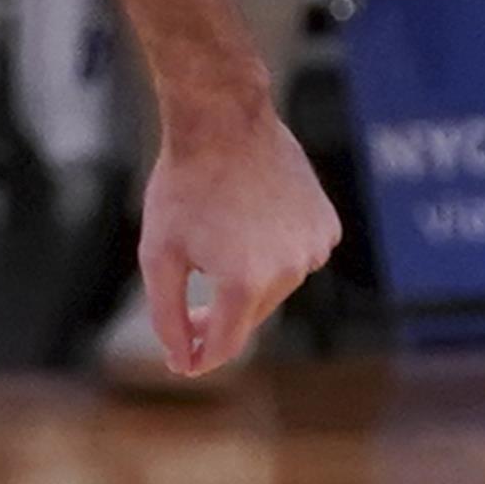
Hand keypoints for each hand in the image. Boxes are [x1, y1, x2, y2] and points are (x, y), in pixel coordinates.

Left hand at [138, 110, 340, 376]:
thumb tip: (183, 362)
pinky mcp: (326, 228)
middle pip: (248, 317)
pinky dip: (275, 251)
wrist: (224, 121)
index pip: (225, 344)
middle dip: (218, 316)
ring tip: (220, 237)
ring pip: (275, 287)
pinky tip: (251, 221)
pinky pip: (297, 257)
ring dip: (247, 277)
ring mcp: (313, 249)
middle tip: (190, 306)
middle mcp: (288, 272)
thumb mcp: (158, 253)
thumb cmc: (183, 186)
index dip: (200, 356)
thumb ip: (168, 314)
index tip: (182, 360)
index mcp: (243, 283)